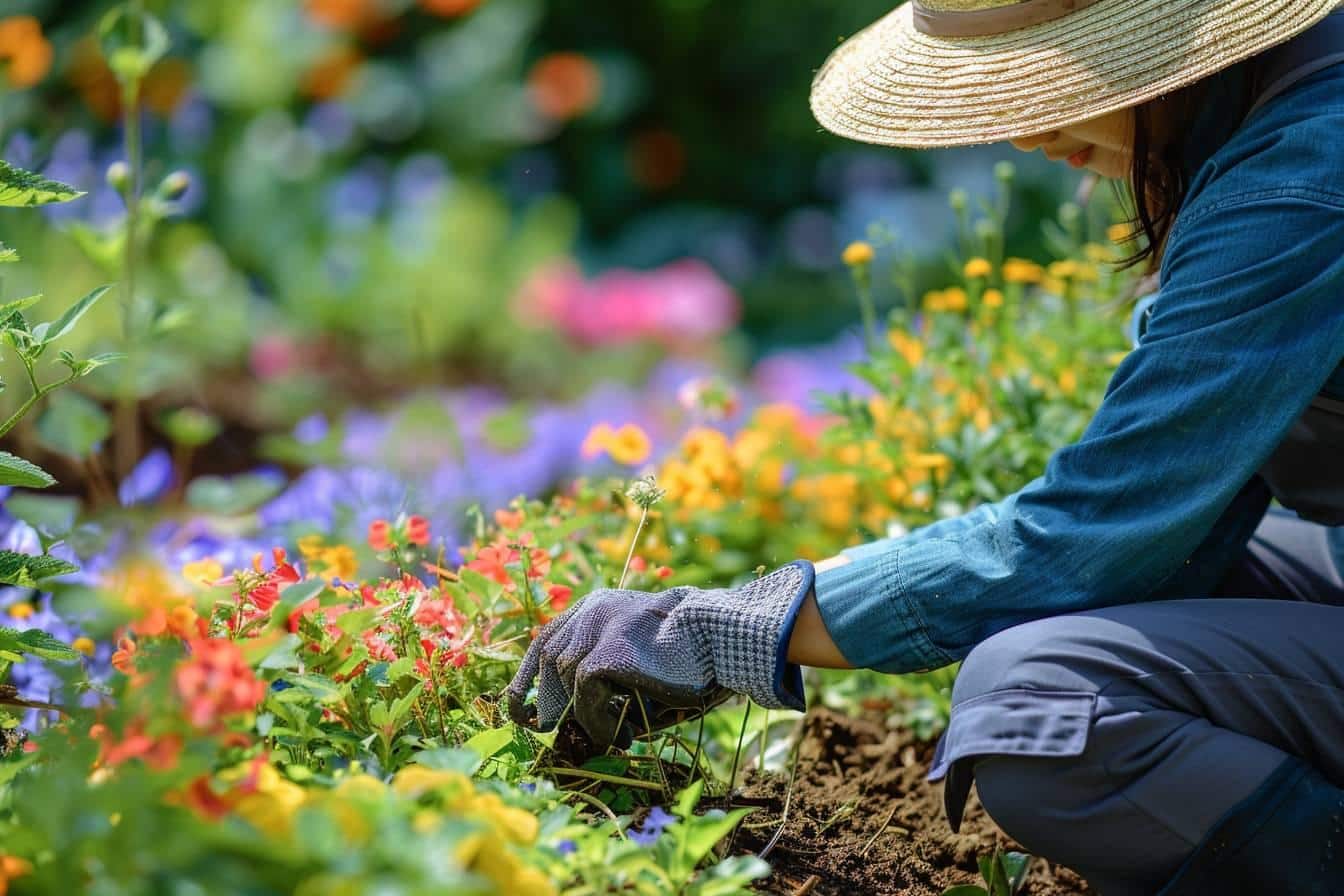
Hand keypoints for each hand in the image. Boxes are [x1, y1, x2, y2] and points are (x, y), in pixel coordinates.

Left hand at [505, 561, 813, 747]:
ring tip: (611, 734)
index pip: (548, 638)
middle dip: (543, 699)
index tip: (520, 704)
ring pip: (567, 681)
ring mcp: (595, 630)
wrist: (720, 635)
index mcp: (599, 605)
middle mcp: (590, 611)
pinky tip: (621, 735)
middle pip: (548, 659)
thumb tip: (583, 719)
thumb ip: (611, 672)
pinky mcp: (603, 654)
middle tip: (545, 730)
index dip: (527, 674)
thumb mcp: (644, 651)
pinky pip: (585, 698)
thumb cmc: (696, 648)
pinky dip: (598, 722)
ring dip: (584, 715)